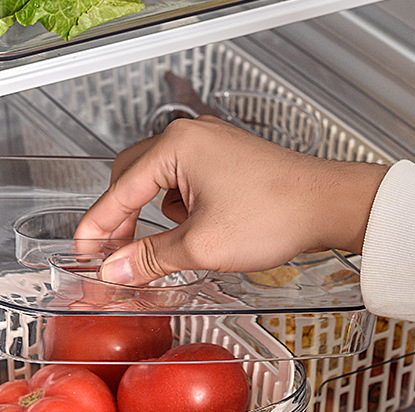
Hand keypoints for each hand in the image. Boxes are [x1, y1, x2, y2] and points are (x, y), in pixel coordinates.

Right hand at [75, 116, 388, 284]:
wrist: (330, 207)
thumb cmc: (276, 213)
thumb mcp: (201, 246)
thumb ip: (149, 259)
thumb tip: (114, 269)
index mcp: (175, 148)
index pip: (117, 192)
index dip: (96, 229)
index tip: (84, 255)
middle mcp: (189, 138)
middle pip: (129, 179)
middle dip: (119, 220)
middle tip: (115, 255)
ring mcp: (207, 147)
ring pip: (154, 183)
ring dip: (148, 217)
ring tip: (155, 250)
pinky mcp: (222, 161)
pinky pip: (180, 185)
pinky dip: (174, 211)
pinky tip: (190, 233)